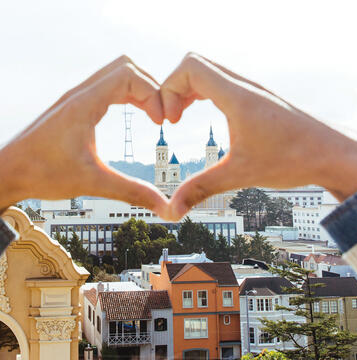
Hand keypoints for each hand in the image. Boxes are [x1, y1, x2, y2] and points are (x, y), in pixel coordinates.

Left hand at [0, 56, 169, 217]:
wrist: (8, 172)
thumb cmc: (41, 173)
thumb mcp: (92, 183)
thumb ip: (131, 192)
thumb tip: (163, 206)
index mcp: (84, 105)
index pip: (129, 76)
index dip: (153, 94)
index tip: (160, 122)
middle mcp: (80, 94)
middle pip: (125, 67)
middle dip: (150, 87)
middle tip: (160, 114)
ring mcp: (77, 98)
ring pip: (116, 74)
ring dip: (139, 89)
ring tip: (152, 114)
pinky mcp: (75, 107)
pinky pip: (107, 87)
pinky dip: (127, 95)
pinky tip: (134, 113)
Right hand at [161, 53, 356, 219]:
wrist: (332, 154)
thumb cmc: (294, 159)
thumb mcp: (240, 174)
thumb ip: (202, 188)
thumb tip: (174, 209)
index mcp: (237, 97)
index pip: (190, 68)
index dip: (170, 89)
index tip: (171, 120)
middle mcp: (243, 86)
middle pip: (195, 65)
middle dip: (174, 89)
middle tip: (172, 118)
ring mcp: (250, 89)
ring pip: (208, 71)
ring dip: (188, 90)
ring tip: (180, 116)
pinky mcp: (255, 97)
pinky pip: (221, 81)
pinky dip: (202, 92)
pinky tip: (203, 113)